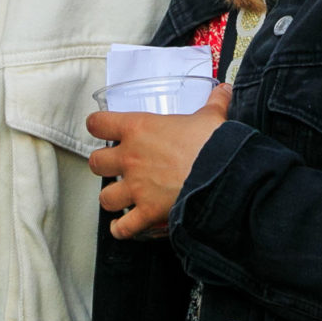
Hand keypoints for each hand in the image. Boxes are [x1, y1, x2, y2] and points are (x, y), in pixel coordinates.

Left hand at [88, 83, 233, 240]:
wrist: (225, 175)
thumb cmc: (214, 144)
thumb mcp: (211, 117)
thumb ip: (214, 102)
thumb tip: (225, 91)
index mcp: (139, 129)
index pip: (98, 123)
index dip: (97, 125)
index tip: (101, 127)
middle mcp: (131, 158)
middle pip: (96, 162)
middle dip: (103, 165)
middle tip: (116, 165)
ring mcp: (137, 187)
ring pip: (105, 197)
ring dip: (112, 198)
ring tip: (121, 197)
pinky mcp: (147, 212)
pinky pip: (124, 226)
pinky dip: (122, 229)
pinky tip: (123, 226)